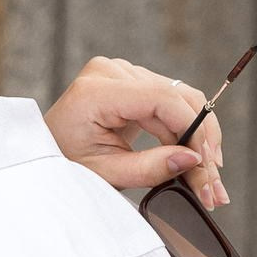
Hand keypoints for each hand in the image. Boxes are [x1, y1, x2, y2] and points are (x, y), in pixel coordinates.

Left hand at [47, 55, 228, 210]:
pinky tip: (196, 159)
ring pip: (180, 101)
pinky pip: (170, 103)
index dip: (192, 129)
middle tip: (212, 184)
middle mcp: (110, 73)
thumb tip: (192, 160)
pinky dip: (184, 132)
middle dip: (199, 142)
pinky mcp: (132, 82)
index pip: (160, 99)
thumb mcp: (104, 173)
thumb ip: (149, 168)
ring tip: (207, 178)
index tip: (206, 164)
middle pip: (175, 99)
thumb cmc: (64, 162)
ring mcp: (122, 74)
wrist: (45, 151)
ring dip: (198, 139)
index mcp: (95, 92)